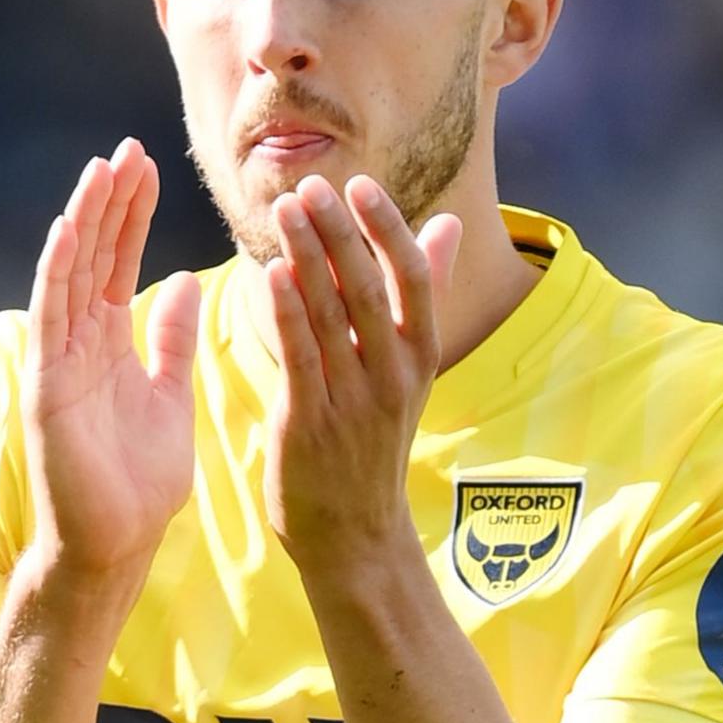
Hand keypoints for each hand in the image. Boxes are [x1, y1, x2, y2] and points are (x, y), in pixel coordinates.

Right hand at [24, 139, 201, 578]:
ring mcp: (58, 362)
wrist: (116, 546)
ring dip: (83, 222)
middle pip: (91, 258)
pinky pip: (49, 319)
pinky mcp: (45, 386)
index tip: (148, 168)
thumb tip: (182, 283)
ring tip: (102, 170)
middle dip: (108, 204)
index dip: (131, 216)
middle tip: (127, 149)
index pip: (118, 265)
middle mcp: (77, 344)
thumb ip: (170, 340)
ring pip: (68, 276)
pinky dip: (56, 271)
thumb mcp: (170, 396)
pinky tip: (68, 229)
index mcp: (108, 345)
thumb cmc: (139, 482)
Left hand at [261, 174, 461, 576]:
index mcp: (419, 359)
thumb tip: (451, 224)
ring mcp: (353, 402)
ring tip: (284, 210)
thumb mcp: (410, 372)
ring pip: (333, 316)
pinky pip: (301, 357)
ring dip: (307, 258)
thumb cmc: (373, 444)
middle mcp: (393, 376)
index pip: (414, 279)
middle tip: (311, 185)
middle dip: (341, 233)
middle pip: (371, 289)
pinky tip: (271, 273)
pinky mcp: (310, 424)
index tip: (361, 186)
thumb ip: (424, 295)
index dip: (389, 229)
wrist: (354, 536)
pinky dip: (288, 311)